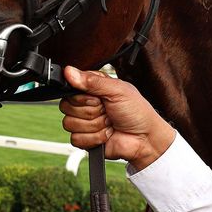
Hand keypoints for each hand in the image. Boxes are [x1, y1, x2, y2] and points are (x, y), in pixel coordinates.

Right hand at [60, 66, 175, 170]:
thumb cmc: (136, 111)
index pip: (69, 88)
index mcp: (91, 89)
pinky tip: (107, 134)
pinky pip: (76, 139)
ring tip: (109, 123)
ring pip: (70, 124)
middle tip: (107, 111)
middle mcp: (85, 104)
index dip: (83, 96)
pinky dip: (94, 138)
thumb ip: (92, 81)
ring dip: (95, 125)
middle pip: (67, 107)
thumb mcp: (117, 90)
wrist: (145, 138)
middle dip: (91, 111)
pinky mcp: (85, 140)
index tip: (98, 99)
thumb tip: (69, 71)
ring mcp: (84, 122)